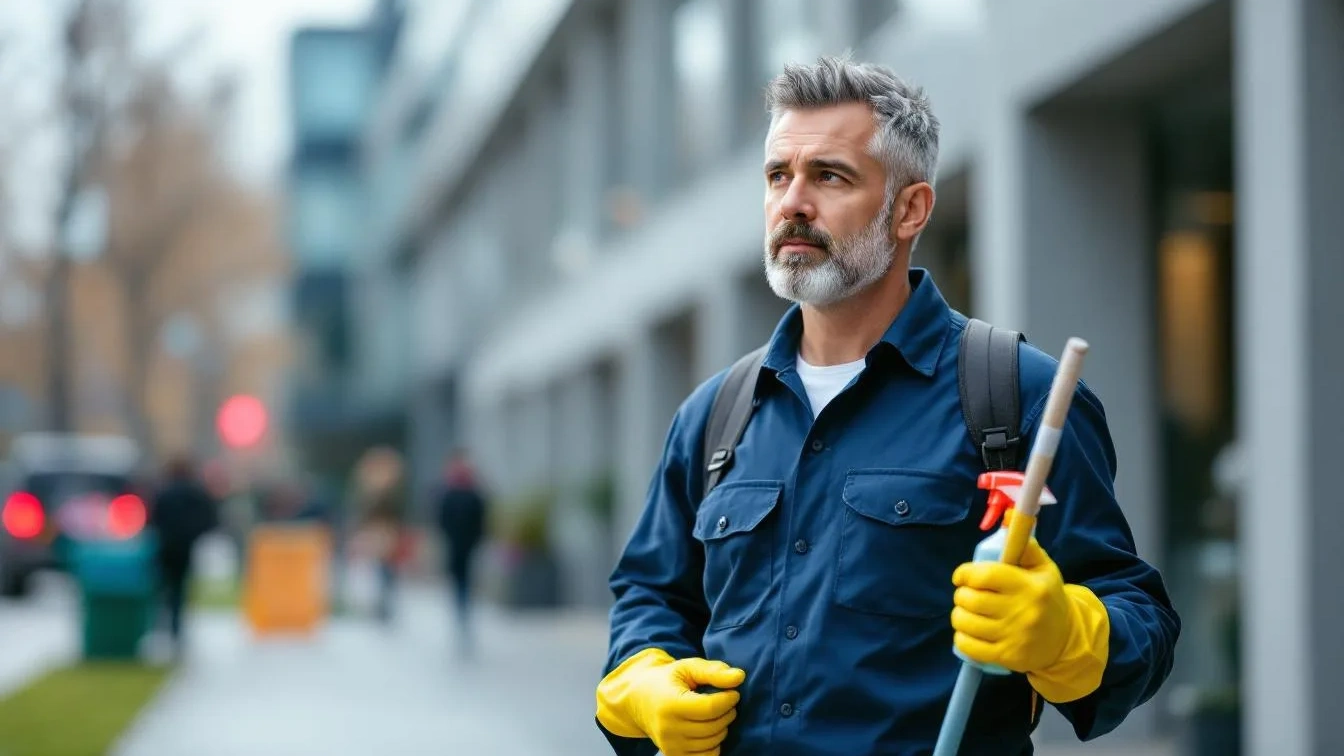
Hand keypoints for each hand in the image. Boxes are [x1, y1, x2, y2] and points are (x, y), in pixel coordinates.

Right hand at [596, 648, 745, 755]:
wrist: (638, 700)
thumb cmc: (666, 681)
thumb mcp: (686, 668)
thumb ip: (713, 671)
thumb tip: (739, 677)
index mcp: (670, 704)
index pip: (710, 708)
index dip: (729, 699)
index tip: (733, 692)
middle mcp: (668, 729)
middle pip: (714, 726)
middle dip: (728, 712)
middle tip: (725, 701)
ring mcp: (671, 746)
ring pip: (713, 742)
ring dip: (722, 727)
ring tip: (715, 713)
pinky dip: (715, 745)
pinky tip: (709, 729)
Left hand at [951, 537, 1071, 672]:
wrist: (1066, 639)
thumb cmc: (1047, 597)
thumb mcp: (1044, 569)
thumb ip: (1026, 546)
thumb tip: (1010, 518)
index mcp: (1029, 586)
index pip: (983, 576)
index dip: (964, 573)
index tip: (962, 575)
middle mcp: (1022, 611)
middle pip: (970, 599)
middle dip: (961, 594)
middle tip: (967, 594)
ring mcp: (1014, 636)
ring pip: (965, 622)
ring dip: (959, 615)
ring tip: (968, 612)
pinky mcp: (1006, 657)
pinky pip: (968, 647)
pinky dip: (962, 637)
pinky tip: (970, 631)